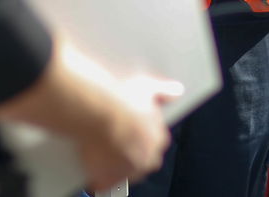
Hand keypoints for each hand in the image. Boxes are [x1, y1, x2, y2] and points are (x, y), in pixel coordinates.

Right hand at [76, 74, 181, 191]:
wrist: (96, 107)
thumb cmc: (119, 97)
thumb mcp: (146, 85)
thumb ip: (163, 90)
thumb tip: (176, 91)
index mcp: (158, 138)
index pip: (152, 144)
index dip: (138, 137)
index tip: (127, 131)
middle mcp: (147, 158)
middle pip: (139, 161)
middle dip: (128, 154)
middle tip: (112, 139)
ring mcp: (127, 170)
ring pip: (122, 173)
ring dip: (113, 166)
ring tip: (99, 149)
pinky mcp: (107, 178)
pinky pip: (103, 183)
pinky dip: (97, 178)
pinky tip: (92, 165)